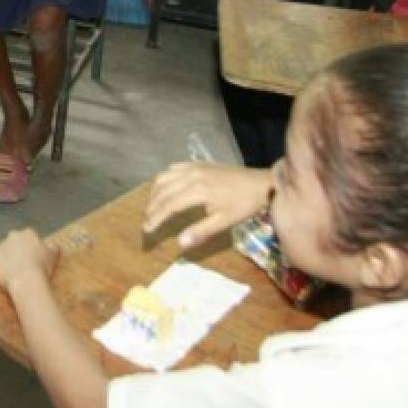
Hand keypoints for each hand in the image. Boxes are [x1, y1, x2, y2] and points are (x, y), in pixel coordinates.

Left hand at [0, 228, 58, 296]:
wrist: (25, 279)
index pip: (29, 237)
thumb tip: (54, 245)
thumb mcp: (53, 255)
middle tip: (24, 264)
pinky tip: (6, 274)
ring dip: (8, 257)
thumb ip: (54, 247)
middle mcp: (13, 235)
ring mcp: (2, 245)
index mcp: (28, 233)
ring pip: (5, 251)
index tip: (34, 258)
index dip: (31, 248)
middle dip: (18, 250)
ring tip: (15, 271)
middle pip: (15, 242)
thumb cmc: (41, 267)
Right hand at [143, 161, 272, 248]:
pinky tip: (164, 187)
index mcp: (197, 191)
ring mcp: (194, 167)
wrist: (260, 183)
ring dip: (154, 192)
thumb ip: (200, 231)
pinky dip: (164, 178)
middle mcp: (191, 176)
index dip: (155, 218)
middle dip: (151, 207)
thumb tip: (179, 243)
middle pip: (162, 191)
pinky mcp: (198, 163)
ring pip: (164, 177)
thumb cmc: (243, 205)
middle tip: (146, 222)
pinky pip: (174, 168)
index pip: (168, 205)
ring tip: (151, 207)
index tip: (147, 230)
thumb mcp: (224, 221)